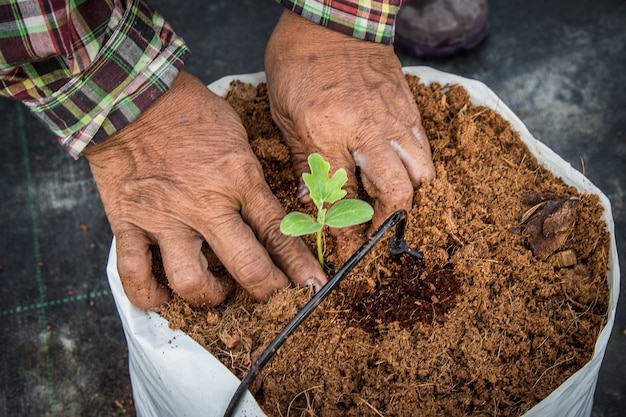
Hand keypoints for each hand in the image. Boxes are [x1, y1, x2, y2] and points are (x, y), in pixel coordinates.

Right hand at [84, 70, 325, 309]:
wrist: (133, 96)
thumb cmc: (190, 112)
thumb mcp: (238, 138)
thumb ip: (251, 177)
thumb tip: (269, 209)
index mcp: (239, 180)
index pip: (279, 233)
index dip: (300, 266)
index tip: (313, 286)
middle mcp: (205, 206)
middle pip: (247, 266)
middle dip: (268, 291)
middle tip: (273, 297)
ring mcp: (165, 218)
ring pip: (191, 280)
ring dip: (209, 297)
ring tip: (216, 292)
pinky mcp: (129, 222)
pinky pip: (134, 273)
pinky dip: (147, 294)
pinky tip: (160, 299)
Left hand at [265, 10, 435, 256]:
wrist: (334, 17)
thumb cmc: (299, 61)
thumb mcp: (284, 112)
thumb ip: (302, 159)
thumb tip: (309, 199)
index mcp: (327, 133)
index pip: (343, 197)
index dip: (345, 231)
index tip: (346, 251)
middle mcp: (366, 131)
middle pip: (394, 193)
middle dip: (386, 224)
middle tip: (374, 237)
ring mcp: (393, 119)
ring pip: (420, 173)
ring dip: (408, 199)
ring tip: (391, 210)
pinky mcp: (408, 108)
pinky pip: (423, 148)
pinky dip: (417, 170)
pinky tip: (402, 177)